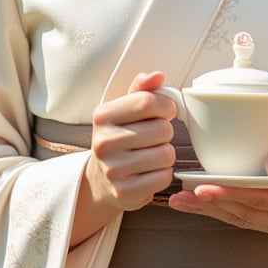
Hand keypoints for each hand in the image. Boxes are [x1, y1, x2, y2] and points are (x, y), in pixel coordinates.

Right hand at [84, 70, 176, 216]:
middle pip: (161, 129)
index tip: (166, 111)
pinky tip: (150, 171)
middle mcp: (103, 142)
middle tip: (155, 137)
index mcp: (103, 115)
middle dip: (166, 132)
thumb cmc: (120, 136)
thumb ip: (142, 90)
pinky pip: (163, 177)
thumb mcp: (124, 109)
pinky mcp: (124, 192)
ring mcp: (112, 169)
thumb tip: (157, 76)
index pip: (147, 102)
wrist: (101, 178)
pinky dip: (163, 174)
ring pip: (166, 154)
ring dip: (166, 153)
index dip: (166, 105)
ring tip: (151, 153)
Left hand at [168, 135, 267, 237]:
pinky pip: (240, 219)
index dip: (231, 195)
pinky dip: (216, 211)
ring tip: (180, 200)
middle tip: (183, 194)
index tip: (205, 187)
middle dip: (211, 204)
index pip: (261, 200)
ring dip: (208, 211)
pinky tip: (195, 204)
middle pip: (245, 213)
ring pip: (238, 219)